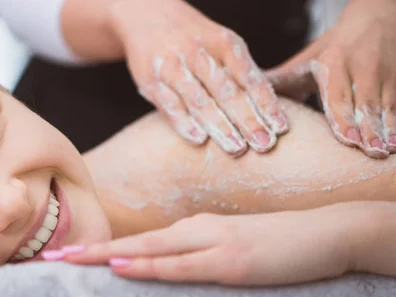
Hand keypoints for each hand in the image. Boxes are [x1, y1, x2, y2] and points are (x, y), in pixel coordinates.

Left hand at [49, 204, 364, 285]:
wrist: (326, 233)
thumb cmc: (276, 242)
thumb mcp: (229, 247)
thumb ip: (199, 255)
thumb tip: (169, 267)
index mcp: (193, 229)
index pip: (138, 240)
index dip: (101, 249)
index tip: (67, 254)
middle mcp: (195, 231)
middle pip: (132, 241)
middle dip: (89, 250)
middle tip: (49, 256)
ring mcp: (212, 244)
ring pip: (149, 250)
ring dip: (106, 257)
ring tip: (69, 261)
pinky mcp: (231, 261)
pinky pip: (182, 266)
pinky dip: (151, 266)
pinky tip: (125, 266)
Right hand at [106, 0, 288, 154]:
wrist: (147, 14)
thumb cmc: (193, 39)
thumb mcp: (220, 43)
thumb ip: (239, 72)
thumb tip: (271, 110)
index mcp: (223, 43)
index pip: (250, 77)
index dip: (266, 104)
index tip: (281, 128)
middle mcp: (198, 53)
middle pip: (228, 92)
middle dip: (247, 120)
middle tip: (264, 144)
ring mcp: (173, 66)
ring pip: (200, 100)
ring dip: (220, 127)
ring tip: (237, 149)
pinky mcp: (151, 81)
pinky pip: (170, 105)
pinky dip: (184, 123)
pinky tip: (199, 140)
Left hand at [266, 0, 395, 158]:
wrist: (376, 18)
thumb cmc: (332, 48)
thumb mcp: (306, 59)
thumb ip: (281, 80)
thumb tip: (242, 97)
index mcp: (333, 61)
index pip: (338, 93)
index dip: (343, 117)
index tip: (347, 140)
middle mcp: (361, 65)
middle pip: (365, 100)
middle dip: (368, 127)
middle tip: (369, 152)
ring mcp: (385, 70)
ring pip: (386, 103)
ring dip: (387, 129)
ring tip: (384, 153)